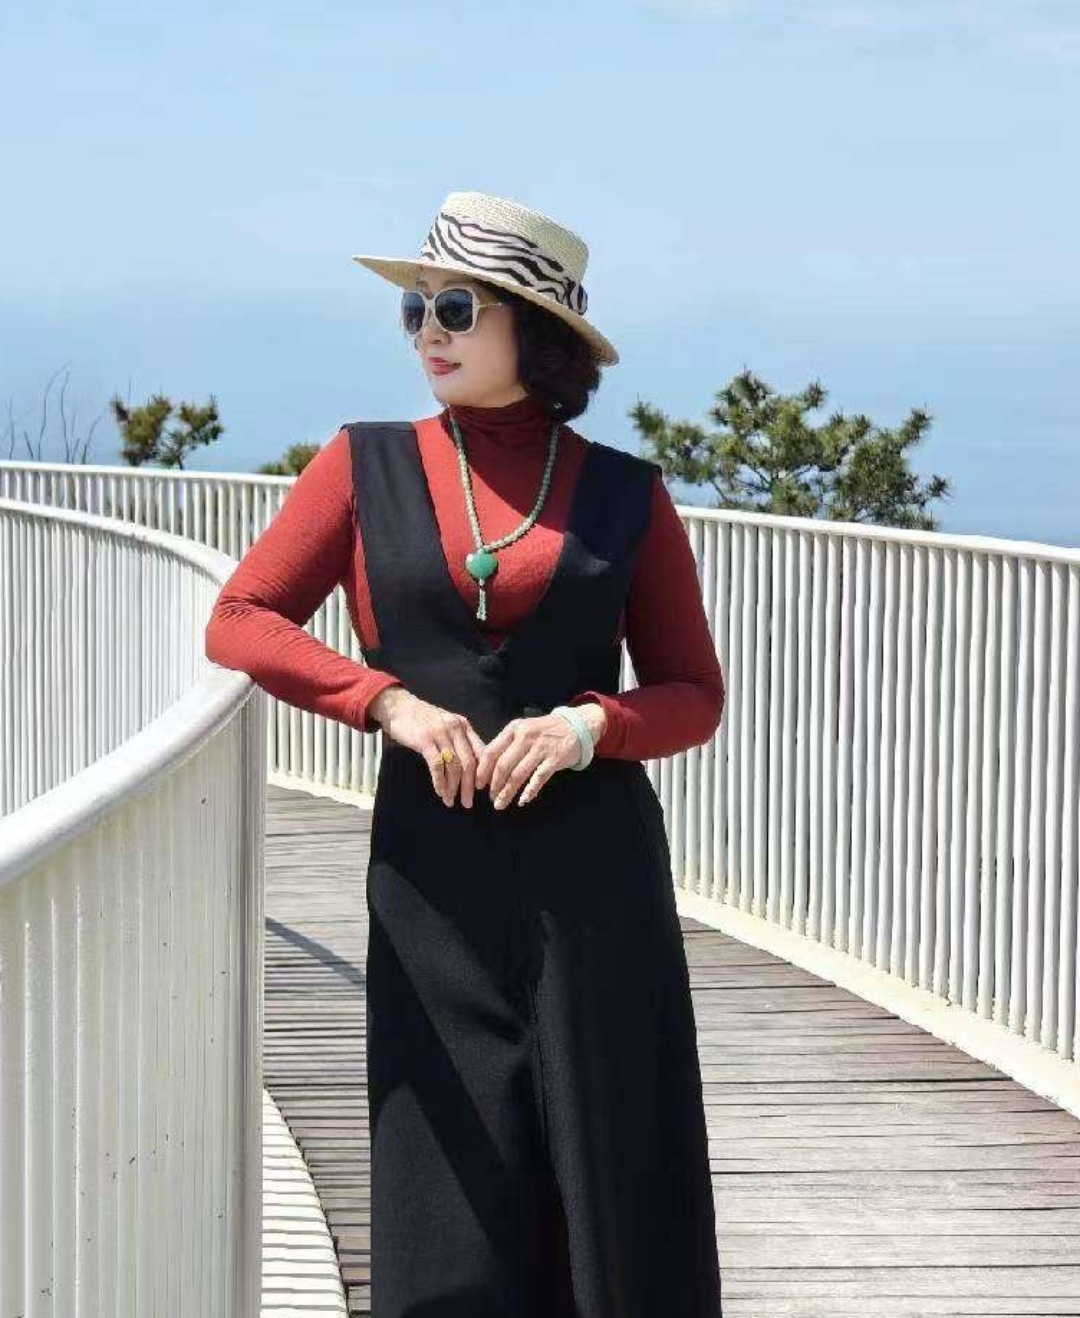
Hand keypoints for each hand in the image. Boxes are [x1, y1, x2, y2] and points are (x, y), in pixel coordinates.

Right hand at [369, 687, 485, 807]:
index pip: (481, 752)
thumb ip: (460, 740)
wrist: (398, 706)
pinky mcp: (425, 740)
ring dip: (453, 787)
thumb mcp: (447, 724)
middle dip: (469, 786)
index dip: (483, 773)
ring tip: (450, 800)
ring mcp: (440, 734)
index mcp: (464, 726)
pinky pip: (437, 765)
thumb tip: (473, 765)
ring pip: (453, 766)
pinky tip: (439, 791)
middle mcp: (455, 729)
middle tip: (467, 803)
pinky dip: (439, 781)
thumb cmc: (423, 718)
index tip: (482, 789)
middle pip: (469, 763)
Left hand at [475, 704, 603, 808]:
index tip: (478, 785)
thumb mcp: (523, 729)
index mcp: (514, 729)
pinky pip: (538, 779)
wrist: (576, 726)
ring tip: (501, 803)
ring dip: (507, 792)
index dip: (482, 771)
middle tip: (491, 798)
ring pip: (518, 775)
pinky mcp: (555, 759)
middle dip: (494, 785)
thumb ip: (507, 744)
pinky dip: (529, 791)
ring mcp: (541, 748)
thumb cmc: (544, 731)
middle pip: (503, 766)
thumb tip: (486, 768)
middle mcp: (525, 737)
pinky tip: (522, 800)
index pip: (491, 751)